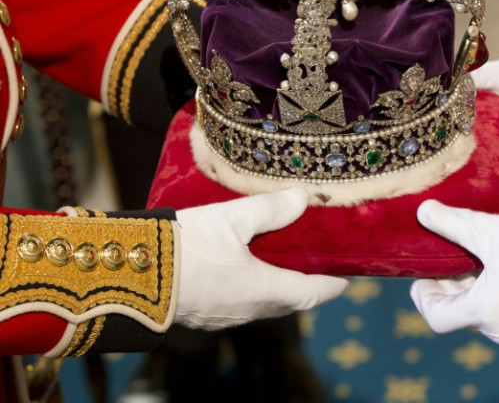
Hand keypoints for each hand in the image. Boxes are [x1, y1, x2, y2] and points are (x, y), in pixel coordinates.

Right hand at [174, 189, 347, 330]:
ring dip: (278, 284)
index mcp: (264, 290)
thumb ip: (270, 209)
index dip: (333, 283)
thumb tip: (302, 198)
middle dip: (307, 282)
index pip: (313, 292)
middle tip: (317, 260)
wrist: (133, 275)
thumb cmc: (186, 248)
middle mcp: (250, 309)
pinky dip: (253, 286)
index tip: (348, 274)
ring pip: (265, 302)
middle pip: (291, 299)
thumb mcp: (231, 219)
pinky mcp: (205, 313)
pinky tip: (244, 265)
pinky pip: (240, 302)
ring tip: (283, 258)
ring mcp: (226, 315)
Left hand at [410, 200, 498, 350]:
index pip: (436, 316)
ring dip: (473, 289)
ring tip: (477, 258)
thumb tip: (422, 211)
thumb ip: (454, 223)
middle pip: (459, 313)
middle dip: (450, 286)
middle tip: (450, 257)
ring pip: (482, 313)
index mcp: (483, 312)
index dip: (423, 296)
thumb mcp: (494, 231)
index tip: (423, 275)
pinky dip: (495, 296)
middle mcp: (498, 332)